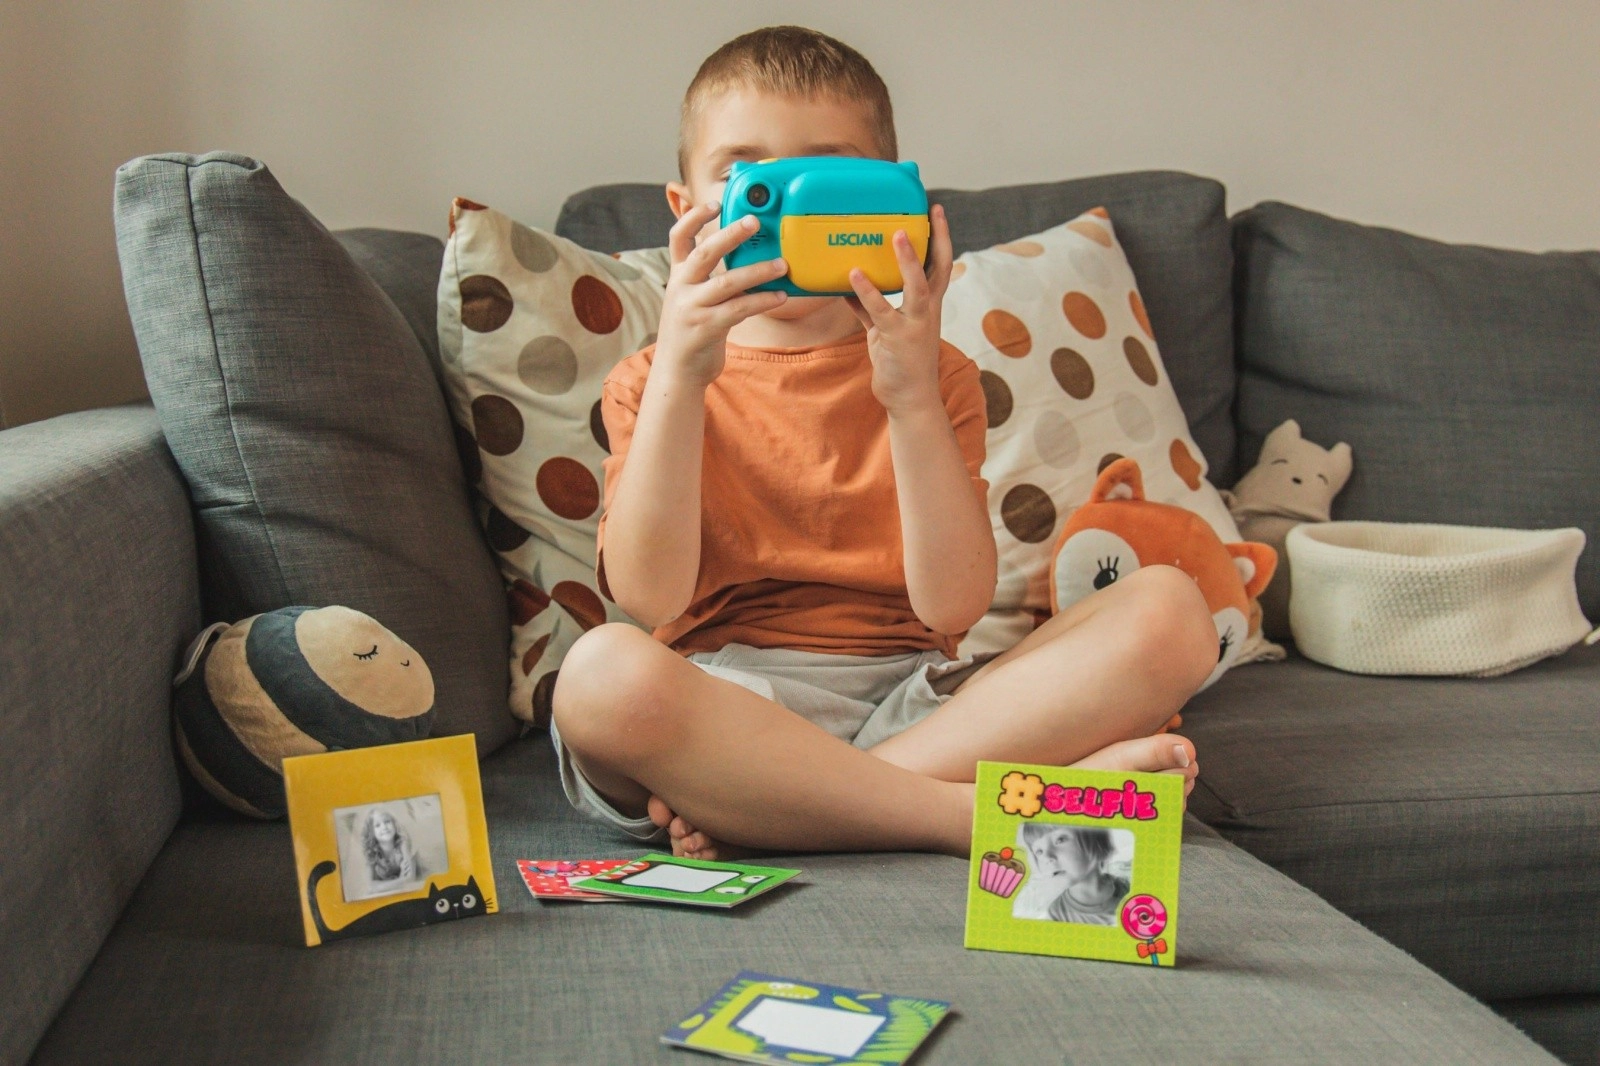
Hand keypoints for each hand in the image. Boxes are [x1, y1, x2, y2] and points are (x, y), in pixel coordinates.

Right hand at [653, 203, 789, 387]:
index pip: (678, 238)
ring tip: (782, 264)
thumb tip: (749, 259)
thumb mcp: (693, 300)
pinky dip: (762, 301)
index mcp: (678, 276)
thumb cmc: (693, 332)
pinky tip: (780, 296)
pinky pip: (738, 309)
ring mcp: (691, 308)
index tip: (715, 203)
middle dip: (730, 234)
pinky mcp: (706, 328)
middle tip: (754, 221)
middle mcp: (681, 288)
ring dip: (757, 271)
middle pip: (704, 253)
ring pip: (727, 282)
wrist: (677, 372)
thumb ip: (711, 279)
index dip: (693, 217)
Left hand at [846, 203, 953, 415]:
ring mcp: (915, 325)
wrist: (910, 399)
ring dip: (907, 260)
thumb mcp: (885, 330)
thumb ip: (870, 308)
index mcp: (928, 306)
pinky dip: (866, 292)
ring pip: (916, 286)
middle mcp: (927, 311)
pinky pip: (881, 311)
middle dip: (937, 240)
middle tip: (931, 212)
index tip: (936, 213)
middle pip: (939, 269)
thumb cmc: (900, 362)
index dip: (940, 239)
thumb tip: (847, 286)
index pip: (940, 266)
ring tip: (895, 235)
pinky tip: (852, 275)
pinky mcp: (896, 338)